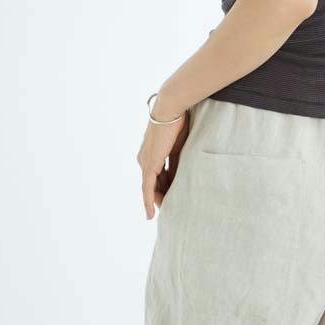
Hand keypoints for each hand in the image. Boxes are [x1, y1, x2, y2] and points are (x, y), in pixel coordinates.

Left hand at [138, 106, 190, 220]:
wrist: (170, 110)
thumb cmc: (177, 123)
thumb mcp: (178, 147)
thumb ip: (176, 162)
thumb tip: (179, 177)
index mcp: (151, 153)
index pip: (157, 176)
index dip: (163, 188)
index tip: (171, 197)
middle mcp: (144, 159)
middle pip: (152, 184)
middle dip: (161, 197)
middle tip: (170, 210)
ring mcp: (145, 162)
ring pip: (149, 189)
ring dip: (157, 201)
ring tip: (165, 214)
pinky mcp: (149, 165)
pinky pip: (147, 188)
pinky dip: (148, 201)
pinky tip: (150, 214)